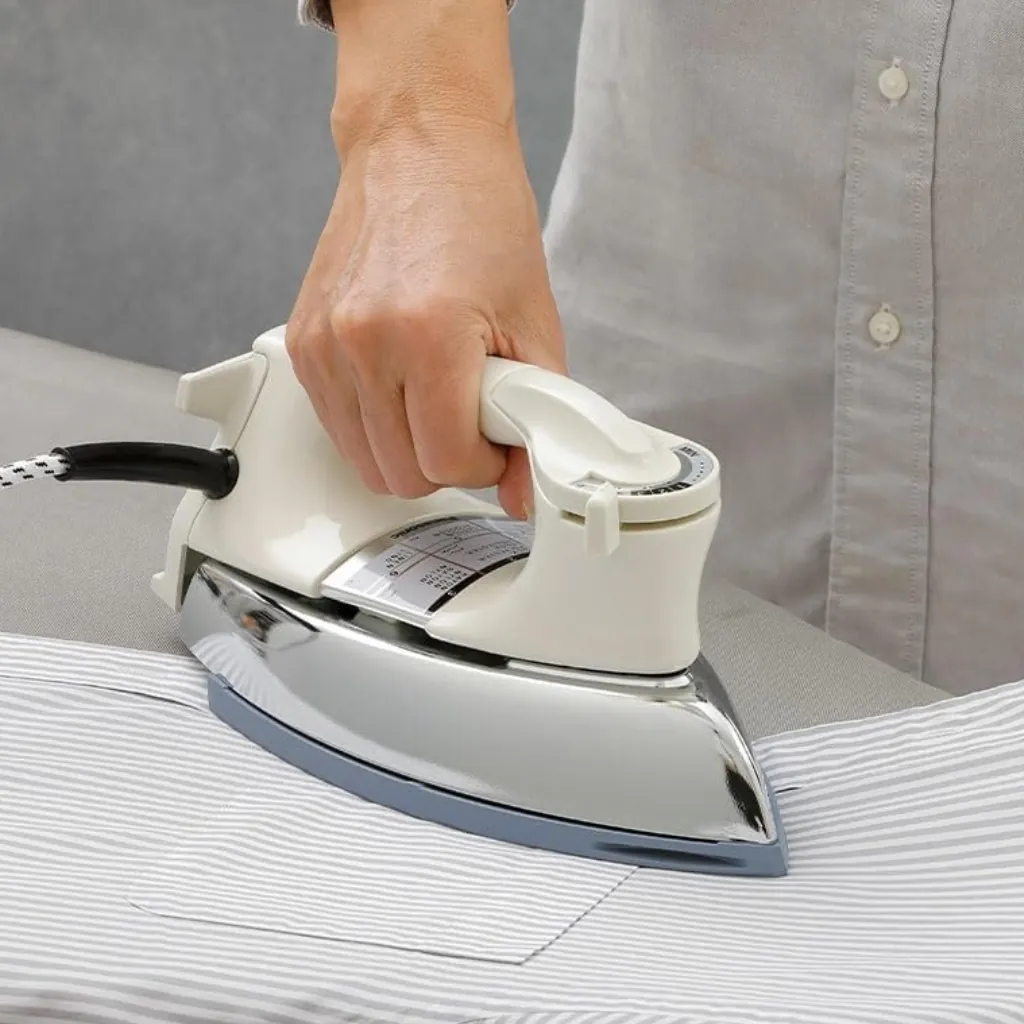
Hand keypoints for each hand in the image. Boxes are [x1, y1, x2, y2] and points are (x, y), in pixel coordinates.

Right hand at [285, 1, 564, 519]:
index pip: (445, 462)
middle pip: (401, 474)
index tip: (496, 439)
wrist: (422, 144)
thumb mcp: (534, 320)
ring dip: (407, 450)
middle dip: (446, 462)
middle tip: (472, 418)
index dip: (482, 465)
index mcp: (425, 335)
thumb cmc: (481, 213)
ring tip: (438, 397)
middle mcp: (362, 342)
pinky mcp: (302, 344)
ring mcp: (323, 345)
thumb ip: (536, 413)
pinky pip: (336, 427)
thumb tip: (522, 488)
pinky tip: (403, 385)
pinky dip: (373, 426)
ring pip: (363, 462)